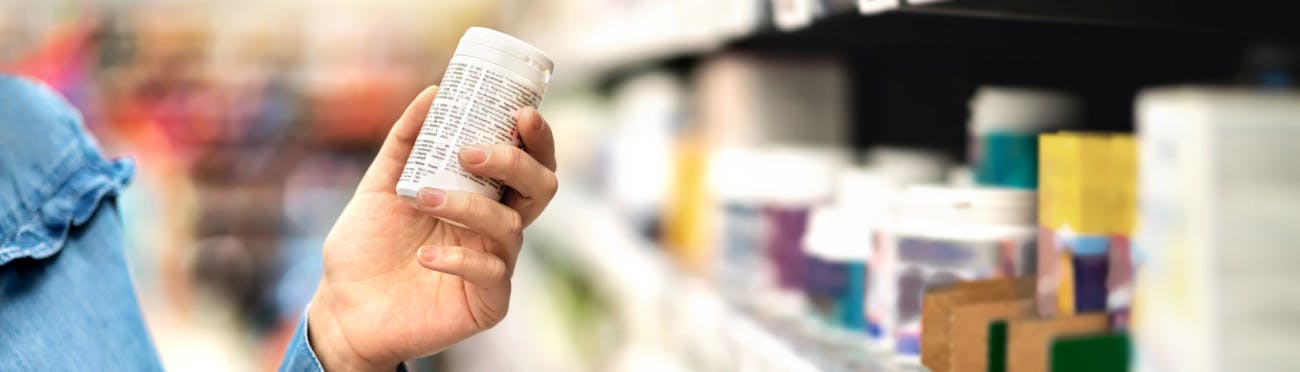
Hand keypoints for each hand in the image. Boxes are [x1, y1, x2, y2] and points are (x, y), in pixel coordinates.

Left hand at [306, 85, 557, 370]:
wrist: (343, 309)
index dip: (536, 138)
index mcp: (482, 197)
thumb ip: (405, 142)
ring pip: (509, 226)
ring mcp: (495, 264)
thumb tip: (433, 93)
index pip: (528, 163)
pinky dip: (459, 259)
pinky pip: (490, 272)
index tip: (520, 113)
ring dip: (468, 206)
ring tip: (423, 198)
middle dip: (515, 163)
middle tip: (472, 152)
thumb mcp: (380, 185)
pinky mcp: (487, 302)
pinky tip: (425, 257)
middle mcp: (496, 228)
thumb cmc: (366, 249)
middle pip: (540, 188)